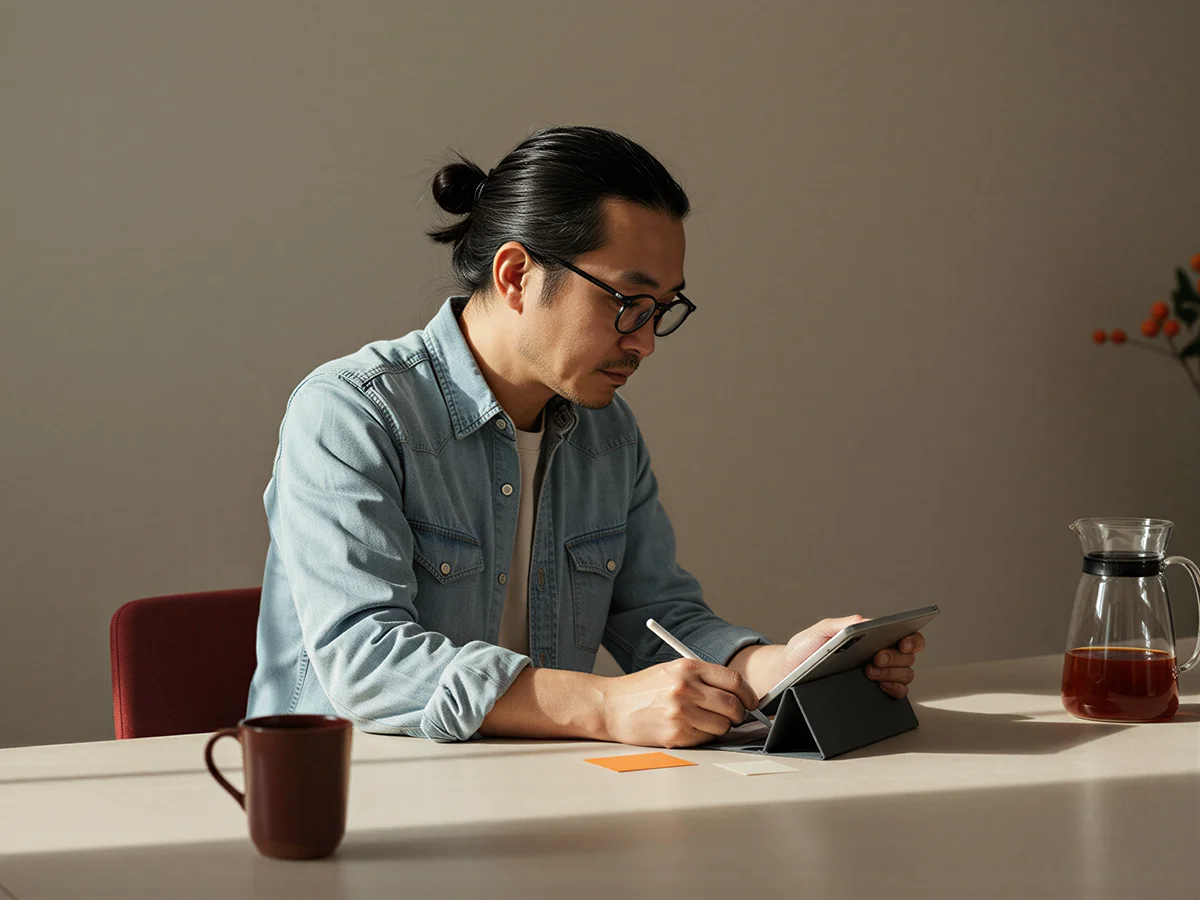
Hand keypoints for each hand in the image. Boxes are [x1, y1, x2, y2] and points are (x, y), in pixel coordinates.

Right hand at [599, 658, 759, 748]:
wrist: (610, 707)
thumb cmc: (643, 690)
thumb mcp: (672, 671)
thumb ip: (703, 678)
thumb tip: (738, 694)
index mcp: (688, 668)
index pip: (734, 681)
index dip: (748, 694)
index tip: (751, 701)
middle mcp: (686, 688)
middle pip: (733, 705)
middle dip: (739, 714)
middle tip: (735, 716)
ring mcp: (681, 713)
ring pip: (723, 726)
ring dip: (721, 727)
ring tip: (704, 721)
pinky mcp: (675, 735)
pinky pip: (706, 739)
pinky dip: (704, 736)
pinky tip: (688, 729)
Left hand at [780, 616, 927, 699]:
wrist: (787, 675)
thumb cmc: (804, 650)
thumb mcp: (820, 632)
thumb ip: (843, 625)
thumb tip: (866, 621)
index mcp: (871, 638)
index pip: (905, 635)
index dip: (913, 638)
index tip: (903, 642)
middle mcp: (879, 656)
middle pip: (907, 656)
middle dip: (895, 657)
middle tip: (875, 659)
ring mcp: (879, 676)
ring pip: (905, 674)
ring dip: (893, 673)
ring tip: (869, 672)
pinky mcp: (874, 694)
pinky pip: (897, 694)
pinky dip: (894, 690)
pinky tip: (880, 686)